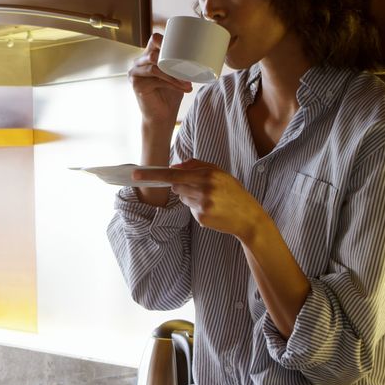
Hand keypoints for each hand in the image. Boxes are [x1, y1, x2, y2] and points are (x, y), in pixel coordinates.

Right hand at [128, 32, 192, 129]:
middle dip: (171, 59)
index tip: (182, 44)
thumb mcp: (176, 75)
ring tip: (187, 81)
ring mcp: (135, 74)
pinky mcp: (136, 85)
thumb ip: (180, 63)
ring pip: (155, 67)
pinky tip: (183, 87)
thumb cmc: (170, 94)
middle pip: (152, 53)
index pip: (154, 40)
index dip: (165, 39)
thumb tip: (200, 53)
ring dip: (173, 74)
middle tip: (187, 67)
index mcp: (147, 56)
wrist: (162, 116)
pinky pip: (156, 79)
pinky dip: (172, 83)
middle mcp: (138, 63)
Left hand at [133, 159, 264, 239]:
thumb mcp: (220, 173)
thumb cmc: (233, 192)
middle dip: (182, 186)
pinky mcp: (201, 218)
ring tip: (211, 200)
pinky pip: (190, 210)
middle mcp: (204, 189)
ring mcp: (202, 205)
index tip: (136, 174)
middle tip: (201, 189)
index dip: (153, 174)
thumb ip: (197, 165)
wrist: (249, 217)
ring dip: (191, 197)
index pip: (174, 174)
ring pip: (182, 198)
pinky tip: (213, 210)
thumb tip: (174, 165)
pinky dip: (197, 209)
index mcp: (208, 174)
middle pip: (176, 186)